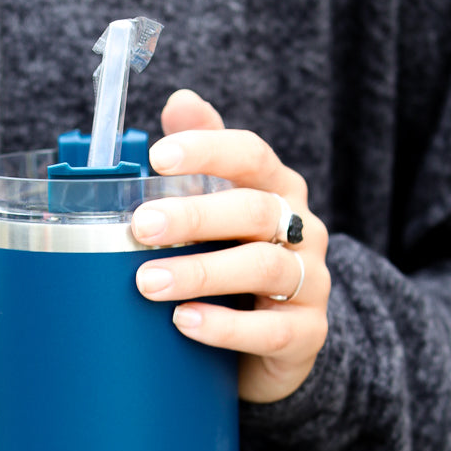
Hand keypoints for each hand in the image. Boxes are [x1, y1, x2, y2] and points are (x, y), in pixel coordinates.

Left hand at [132, 90, 329, 403]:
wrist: (271, 349)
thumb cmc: (234, 272)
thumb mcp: (218, 217)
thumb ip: (202, 164)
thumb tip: (180, 100)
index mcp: (277, 191)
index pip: (251, 155)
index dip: (208, 150)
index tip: (158, 157)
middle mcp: (302, 230)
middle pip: (254, 210)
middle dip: (194, 215)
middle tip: (140, 226)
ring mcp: (310, 282)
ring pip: (263, 268)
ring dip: (201, 272)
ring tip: (149, 283)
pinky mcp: (308, 334)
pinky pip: (271, 329)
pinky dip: (225, 327)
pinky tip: (185, 322)